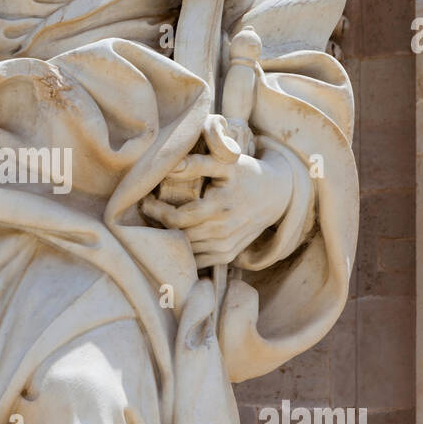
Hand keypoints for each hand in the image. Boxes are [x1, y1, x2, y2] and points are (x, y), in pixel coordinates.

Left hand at [141, 147, 292, 269]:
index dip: (156, 211)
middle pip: (178, 236)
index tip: (146, 200)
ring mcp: (225, 247)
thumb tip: (171, 165)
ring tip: (160, 221)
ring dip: (170, 238)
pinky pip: (197, 260)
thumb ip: (198, 163)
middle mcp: (222, 231)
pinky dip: (184, 250)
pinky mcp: (227, 255)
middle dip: (159, 224)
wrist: (276, 196)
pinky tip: (177, 234)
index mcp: (219, 208)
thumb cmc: (246, 174)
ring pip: (186, 250)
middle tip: (148, 210)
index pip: (177, 218)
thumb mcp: (226, 163)